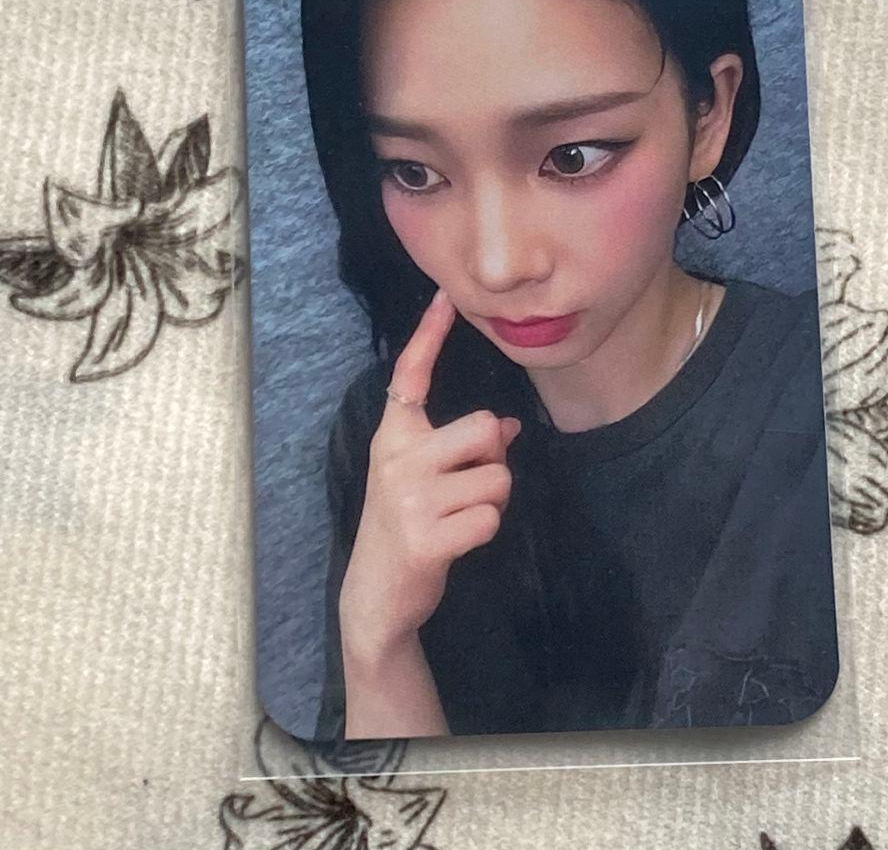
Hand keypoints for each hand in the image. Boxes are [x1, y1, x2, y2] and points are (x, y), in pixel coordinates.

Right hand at [339, 288, 520, 671]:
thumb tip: (510, 427)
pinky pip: (491, 517)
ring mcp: (409, 498)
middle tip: (469, 483)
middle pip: (486, 426)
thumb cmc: (406, 524)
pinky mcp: (427, 537)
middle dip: (494, 456)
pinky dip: (487, 530)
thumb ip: (458, 447)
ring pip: (498, 475)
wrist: (377, 593)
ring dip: (494, 498)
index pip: (411, 374)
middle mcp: (397, 458)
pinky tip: (457, 542)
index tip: (446, 296)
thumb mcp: (421, 477)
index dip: (430, 334)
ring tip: (460, 515)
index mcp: (394, 436)